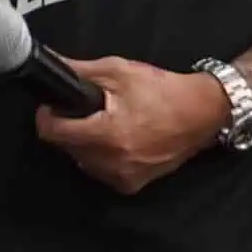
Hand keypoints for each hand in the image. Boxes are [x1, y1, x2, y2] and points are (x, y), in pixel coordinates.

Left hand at [34, 58, 230, 194]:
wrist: (203, 112)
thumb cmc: (162, 90)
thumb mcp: (118, 71)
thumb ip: (79, 70)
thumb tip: (50, 66)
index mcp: (106, 135)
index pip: (52, 133)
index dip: (48, 116)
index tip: (54, 107)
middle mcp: (112, 162)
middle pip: (66, 147)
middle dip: (70, 127)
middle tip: (88, 111)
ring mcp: (122, 177)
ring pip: (82, 161)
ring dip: (85, 143)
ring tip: (106, 124)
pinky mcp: (132, 185)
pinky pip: (101, 171)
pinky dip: (102, 157)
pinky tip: (118, 141)